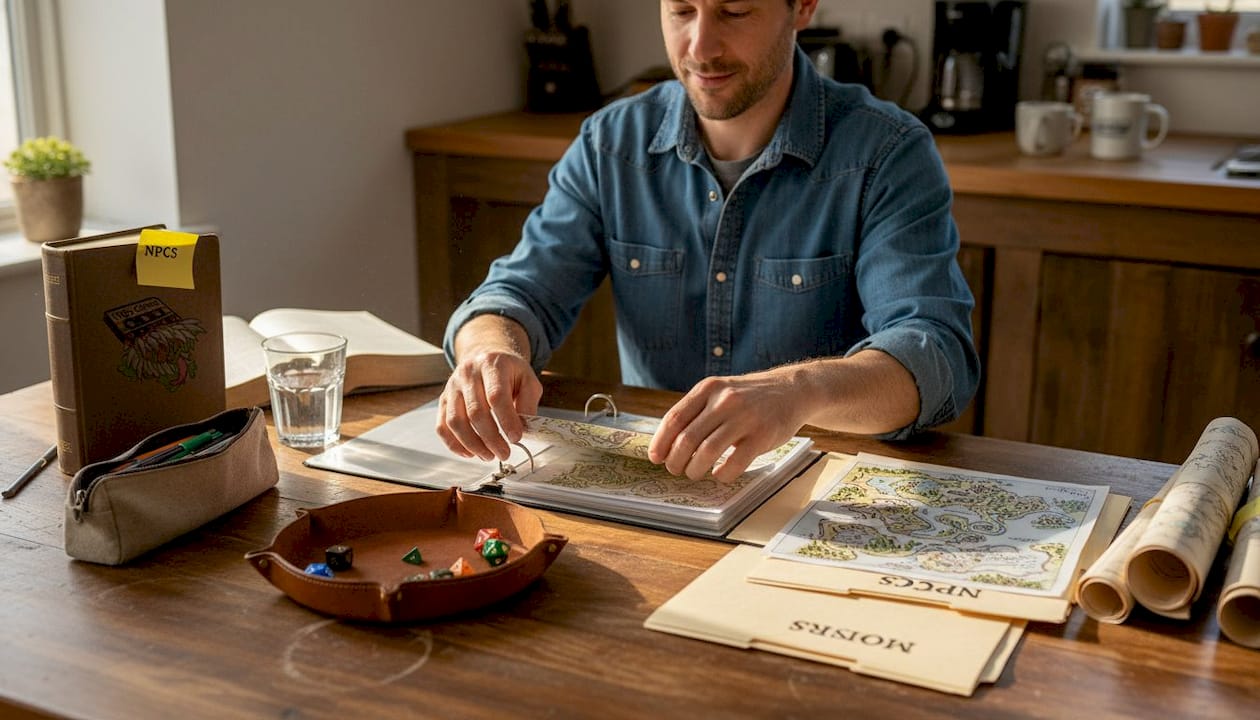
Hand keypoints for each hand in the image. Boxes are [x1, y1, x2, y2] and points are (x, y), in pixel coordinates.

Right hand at [436, 347, 541, 462]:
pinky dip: (454, 444)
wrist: (486, 356)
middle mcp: (468, 374)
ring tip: (489, 455)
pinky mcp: (444, 400)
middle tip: (504, 453)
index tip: (516, 438)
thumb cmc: (508, 372)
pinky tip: (469, 453)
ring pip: (456, 421)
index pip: (496, 396)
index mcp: (492, 365)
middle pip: (476, 412)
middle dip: (491, 439)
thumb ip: (529, 402)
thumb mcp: (527, 379)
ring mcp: (452, 387)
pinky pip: (442, 426)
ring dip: (473, 444)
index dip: (507, 420)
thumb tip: (524, 428)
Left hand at [648, 371, 807, 482]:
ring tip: (694, 473)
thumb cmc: (749, 396)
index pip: (674, 418)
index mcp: (708, 389)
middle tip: (675, 470)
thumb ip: (697, 411)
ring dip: (695, 469)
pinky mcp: (763, 435)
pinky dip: (722, 474)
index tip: (656, 458)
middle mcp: (724, 400)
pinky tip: (720, 474)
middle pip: (687, 439)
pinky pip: (734, 463)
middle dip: (675, 461)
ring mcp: (745, 417)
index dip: (661, 442)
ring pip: (707, 452)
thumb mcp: (720, 391)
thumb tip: (667, 443)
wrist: (793, 390)